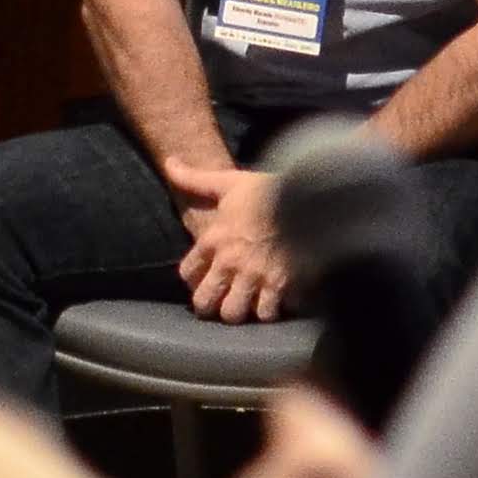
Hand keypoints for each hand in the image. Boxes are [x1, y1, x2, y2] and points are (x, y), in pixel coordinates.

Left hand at [173, 164, 289, 322]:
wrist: (308, 196)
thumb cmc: (267, 189)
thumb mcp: (228, 181)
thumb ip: (195, 178)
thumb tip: (169, 162)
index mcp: (213, 241)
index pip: (187, 273)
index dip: (193, 279)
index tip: (203, 277)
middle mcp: (229, 263)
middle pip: (206, 303)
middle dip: (211, 306)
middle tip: (222, 300)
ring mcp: (255, 277)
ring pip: (235, 314)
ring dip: (240, 311)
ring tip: (248, 304)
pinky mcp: (282, 286)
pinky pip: (269, 313)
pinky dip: (272, 311)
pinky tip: (275, 301)